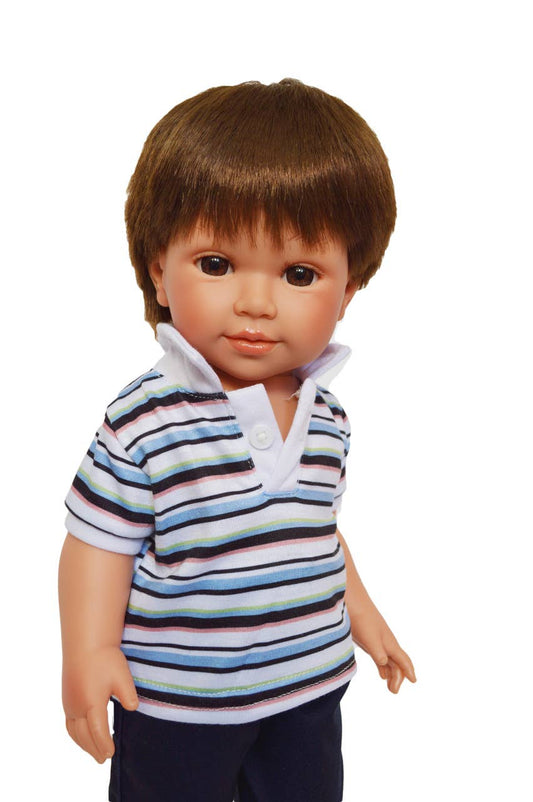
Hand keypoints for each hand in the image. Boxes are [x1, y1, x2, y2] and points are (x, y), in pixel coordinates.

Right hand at [62, 646, 138, 762]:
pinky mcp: (66, 699)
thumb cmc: (105, 659)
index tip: (111, 754)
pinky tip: (83, 736)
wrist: (85, 643)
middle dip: (94, 749)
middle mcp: (77, 707)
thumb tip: (133, 709)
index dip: (104, 744)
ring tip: (94, 753)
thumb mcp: (121, 675)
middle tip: (103, 760)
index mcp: (91, 703)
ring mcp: (69, 704)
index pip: (98, 731)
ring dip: (84, 744)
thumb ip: (128, 694)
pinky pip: (69, 724)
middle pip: (84, 736)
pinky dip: (76, 735)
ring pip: (74, 732)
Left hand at [350, 603, 415, 692]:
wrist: (351, 600)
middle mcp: (385, 642)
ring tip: (390, 686)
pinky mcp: (367, 639)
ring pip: (389, 660)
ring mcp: (377, 640)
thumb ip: (377, 652)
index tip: (414, 681)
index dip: (409, 671)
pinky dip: (382, 666)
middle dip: (398, 677)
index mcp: (389, 643)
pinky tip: (381, 672)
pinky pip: (379, 656)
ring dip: (391, 673)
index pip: (403, 660)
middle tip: (393, 691)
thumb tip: (384, 665)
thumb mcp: (369, 637)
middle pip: (396, 662)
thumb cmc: (361, 618)